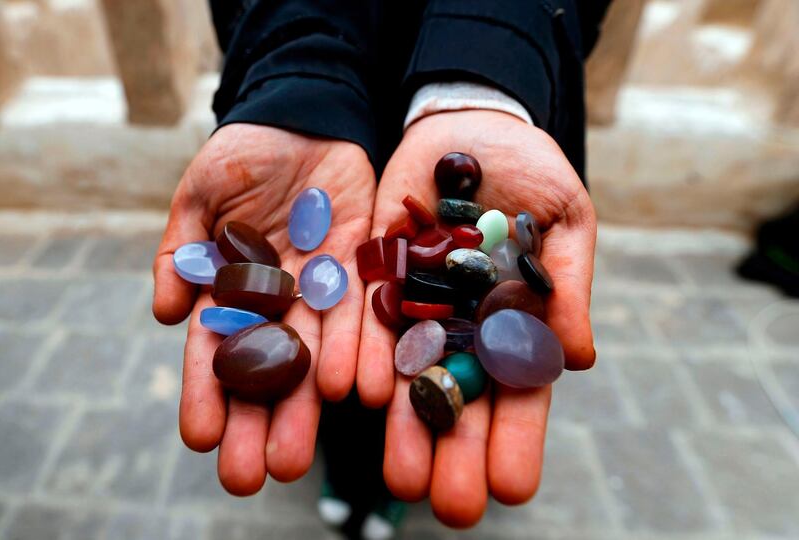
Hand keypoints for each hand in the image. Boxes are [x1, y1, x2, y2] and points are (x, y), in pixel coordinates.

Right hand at [152, 124, 374, 494]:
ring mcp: (323, 287)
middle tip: (252, 474)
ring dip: (308, 403)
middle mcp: (281, 300)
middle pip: (268, 368)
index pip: (215, 350)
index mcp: (234, 289)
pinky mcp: (365, 265)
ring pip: (317, 353)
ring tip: (297, 452)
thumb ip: (181, 250)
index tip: (200, 437)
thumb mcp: (200, 195)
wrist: (303, 119)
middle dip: (260, 420)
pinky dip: (361, 349)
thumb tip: (162, 312)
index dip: (206, 393)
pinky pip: (365, 311)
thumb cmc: (242, 155)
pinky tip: (358, 390)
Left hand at [357, 111, 595, 525]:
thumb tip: (582, 358)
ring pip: (410, 375)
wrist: (470, 127)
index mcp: (514, 322)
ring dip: (408, 426)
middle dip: (457, 452)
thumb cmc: (531, 173)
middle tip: (452, 506)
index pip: (518, 393)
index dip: (517, 440)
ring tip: (405, 477)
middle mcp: (461, 327)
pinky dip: (368, 357)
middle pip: (460, 399)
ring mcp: (416, 305)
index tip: (514, 488)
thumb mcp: (563, 220)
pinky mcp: (376, 275)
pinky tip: (364, 398)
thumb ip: (566, 285)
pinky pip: (370, 321)